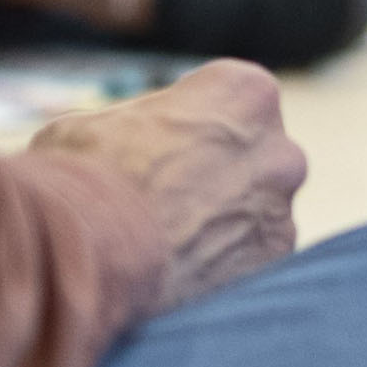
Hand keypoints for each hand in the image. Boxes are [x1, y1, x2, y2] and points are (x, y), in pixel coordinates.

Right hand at [27, 59, 307, 316]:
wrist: (87, 254)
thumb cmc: (84, 175)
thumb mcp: (94, 123)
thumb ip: (135, 128)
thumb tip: (126, 146)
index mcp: (244, 91)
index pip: (225, 102)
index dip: (185, 126)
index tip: (157, 148)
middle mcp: (280, 148)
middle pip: (250, 158)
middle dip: (214, 176)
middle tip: (163, 202)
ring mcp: (281, 213)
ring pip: (253, 214)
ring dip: (219, 226)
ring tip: (162, 246)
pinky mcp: (272, 269)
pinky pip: (249, 262)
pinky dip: (221, 269)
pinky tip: (176, 275)